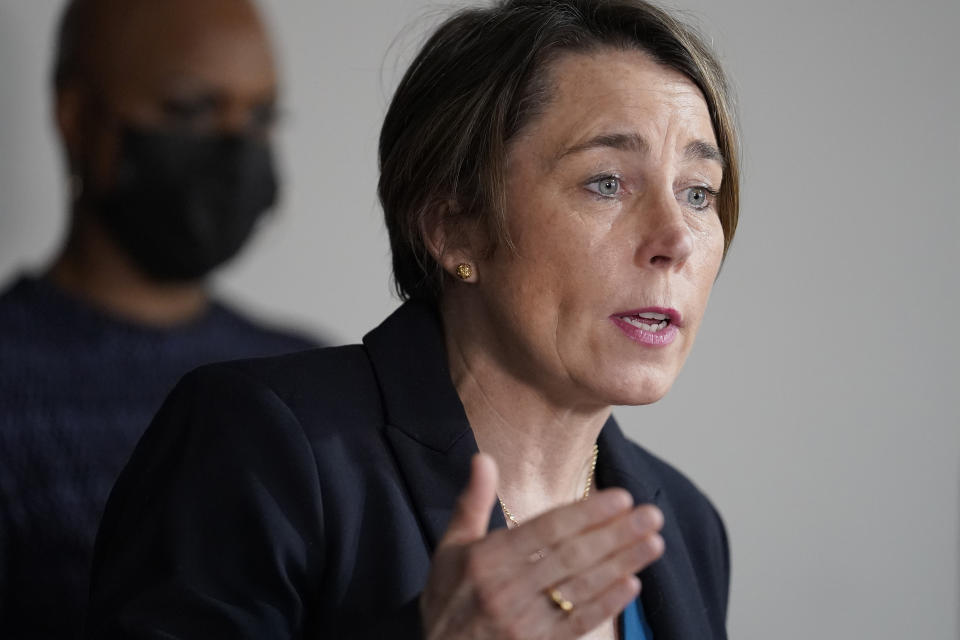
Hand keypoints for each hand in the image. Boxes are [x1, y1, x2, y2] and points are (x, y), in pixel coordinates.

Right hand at [420, 453, 663, 639]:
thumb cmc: (447, 599)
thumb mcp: (449, 548)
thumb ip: (472, 501)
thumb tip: (484, 458)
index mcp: (487, 559)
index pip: (547, 530)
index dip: (587, 513)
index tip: (621, 497)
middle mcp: (506, 590)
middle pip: (572, 556)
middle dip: (616, 534)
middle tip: (651, 515)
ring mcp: (524, 622)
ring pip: (582, 588)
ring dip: (622, 564)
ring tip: (653, 542)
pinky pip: (578, 624)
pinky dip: (607, 604)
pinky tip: (632, 583)